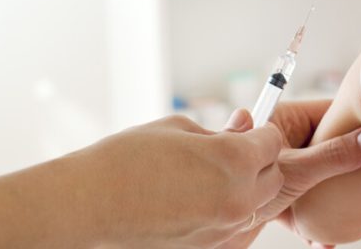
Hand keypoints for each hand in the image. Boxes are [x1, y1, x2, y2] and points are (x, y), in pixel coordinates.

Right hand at [76, 115, 283, 247]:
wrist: (87, 204)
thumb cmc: (129, 158)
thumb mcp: (180, 128)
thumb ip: (222, 130)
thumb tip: (246, 124)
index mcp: (234, 160)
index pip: (273, 141)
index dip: (259, 132)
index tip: (243, 130)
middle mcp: (238, 197)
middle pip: (273, 176)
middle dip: (259, 161)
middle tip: (229, 151)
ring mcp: (224, 228)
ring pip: (257, 203)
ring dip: (246, 187)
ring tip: (208, 176)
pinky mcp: (208, 246)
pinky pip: (234, 225)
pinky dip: (227, 210)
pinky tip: (197, 198)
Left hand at [217, 101, 360, 248]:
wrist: (204, 227)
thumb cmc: (237, 185)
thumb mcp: (295, 170)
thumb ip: (332, 156)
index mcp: (284, 119)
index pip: (328, 111)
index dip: (355, 118)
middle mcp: (283, 141)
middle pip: (327, 143)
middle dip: (349, 161)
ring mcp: (281, 168)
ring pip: (320, 174)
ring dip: (334, 196)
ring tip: (355, 211)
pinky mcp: (277, 195)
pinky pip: (305, 201)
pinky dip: (314, 220)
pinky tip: (324, 240)